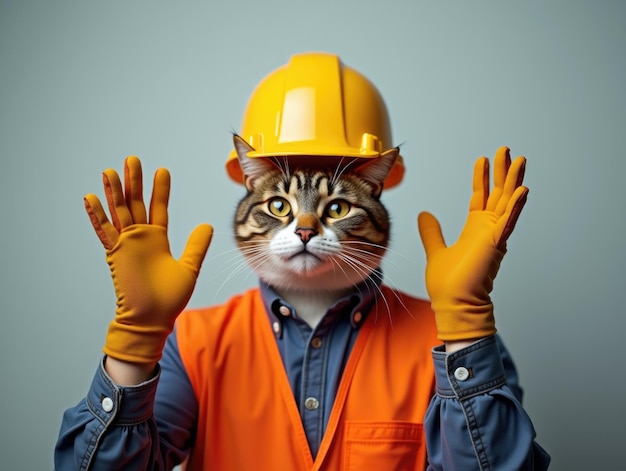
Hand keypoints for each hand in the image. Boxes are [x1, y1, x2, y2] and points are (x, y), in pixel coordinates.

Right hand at [85, 156, 212, 363]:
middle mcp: (141, 238)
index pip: (158, 207)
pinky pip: (104, 232)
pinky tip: (91, 198)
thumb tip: (207, 225)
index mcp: (158, 238)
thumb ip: (195, 246)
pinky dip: (97, 216)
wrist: (152, 319)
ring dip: (114, 192)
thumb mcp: (188, 268)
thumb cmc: (170, 298)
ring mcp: (126, 244)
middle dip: (134, 182)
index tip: (161, 170)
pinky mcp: (115, 254)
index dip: (160, 190)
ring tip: (111, 170)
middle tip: (132, 159)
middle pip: (136, 203)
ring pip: (119, 212)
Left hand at [417, 147, 527, 341]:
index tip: (483, 160)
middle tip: (506, 150)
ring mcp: (494, 236)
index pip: (481, 197)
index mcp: (475, 230)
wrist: (453, 304)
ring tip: (520, 160)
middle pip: (499, 194)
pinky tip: (523, 191)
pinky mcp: (495, 245)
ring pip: (507, 203)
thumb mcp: (436, 250)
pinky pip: (508, 222)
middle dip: (503, 172)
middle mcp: (488, 230)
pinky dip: (515, 207)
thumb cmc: (448, 284)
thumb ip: (431, 232)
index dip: (482, 178)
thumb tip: (424, 214)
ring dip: (514, 181)